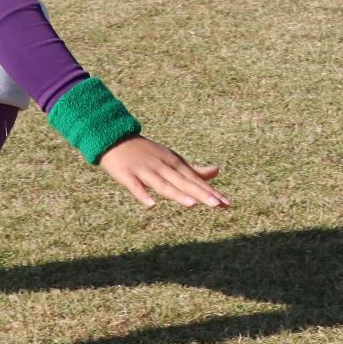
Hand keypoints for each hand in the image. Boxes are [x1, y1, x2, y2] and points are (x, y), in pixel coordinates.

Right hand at [98, 135, 227, 208]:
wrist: (115, 138)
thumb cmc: (148, 152)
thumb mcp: (173, 158)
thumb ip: (194, 170)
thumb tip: (217, 171)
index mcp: (174, 164)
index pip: (195, 181)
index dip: (211, 192)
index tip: (228, 204)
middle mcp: (163, 166)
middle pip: (183, 183)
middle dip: (200, 194)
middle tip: (217, 205)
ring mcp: (145, 170)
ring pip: (163, 185)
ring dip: (177, 195)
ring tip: (192, 205)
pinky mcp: (127, 175)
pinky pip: (136, 187)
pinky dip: (143, 195)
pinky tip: (151, 205)